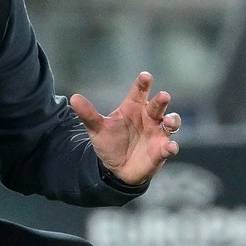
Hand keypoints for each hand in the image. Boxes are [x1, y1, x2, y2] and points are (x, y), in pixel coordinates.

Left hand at [69, 71, 179, 185]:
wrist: (116, 169)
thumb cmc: (110, 143)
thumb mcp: (97, 129)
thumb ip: (88, 114)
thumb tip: (73, 98)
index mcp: (134, 108)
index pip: (140, 92)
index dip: (143, 84)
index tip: (146, 76)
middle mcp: (149, 118)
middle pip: (158, 105)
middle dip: (162, 100)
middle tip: (163, 96)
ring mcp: (158, 133)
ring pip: (171, 123)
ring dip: (172, 121)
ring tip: (168, 122)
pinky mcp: (161, 150)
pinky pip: (169, 147)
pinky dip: (171, 147)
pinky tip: (170, 147)